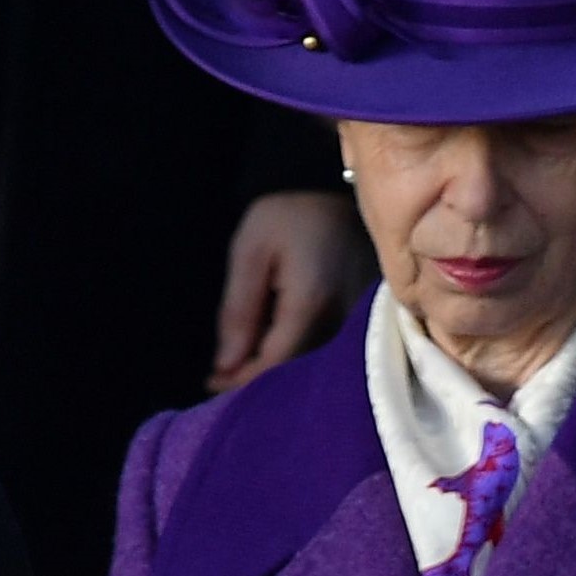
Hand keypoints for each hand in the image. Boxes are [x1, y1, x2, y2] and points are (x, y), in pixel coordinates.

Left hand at [214, 191, 371, 391]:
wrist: (333, 192)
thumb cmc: (286, 216)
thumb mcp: (250, 252)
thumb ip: (239, 311)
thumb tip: (226, 366)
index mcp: (310, 302)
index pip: (275, 362)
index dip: (242, 380)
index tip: (211, 383)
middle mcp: (342, 320)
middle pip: (296, 371)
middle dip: (256, 380)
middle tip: (220, 379)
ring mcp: (358, 322)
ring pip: (313, 365)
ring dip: (277, 370)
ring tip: (241, 363)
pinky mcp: (364, 321)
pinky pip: (327, 351)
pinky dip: (296, 356)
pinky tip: (271, 348)